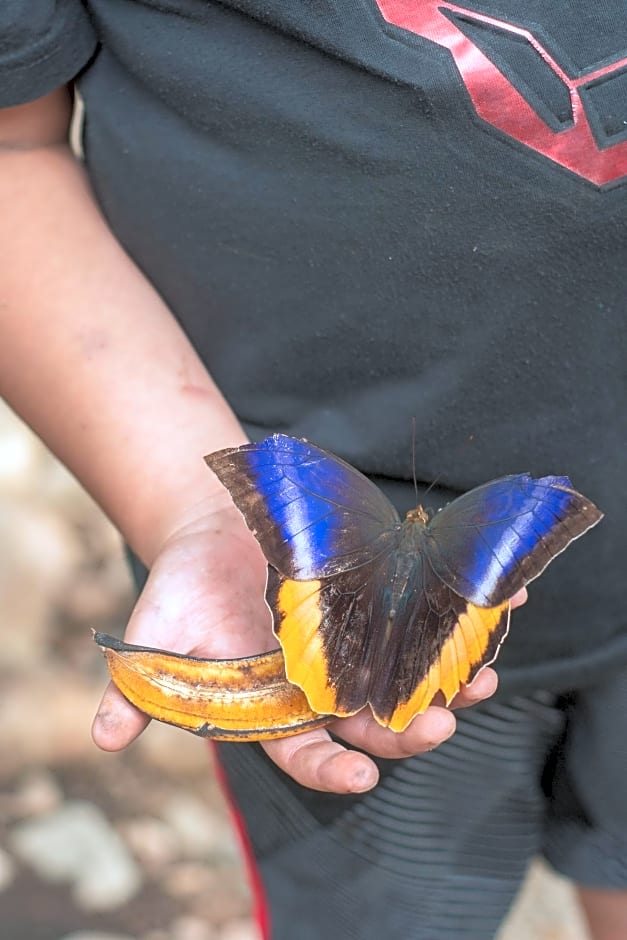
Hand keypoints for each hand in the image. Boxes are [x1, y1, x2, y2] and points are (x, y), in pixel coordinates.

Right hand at [92, 496, 525, 792]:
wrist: (216, 529)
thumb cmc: (184, 587)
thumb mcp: (154, 635)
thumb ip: (137, 688)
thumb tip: (106, 738)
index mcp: (275, 706)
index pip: (305, 750)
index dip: (331, 763)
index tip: (360, 772)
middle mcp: (323, 684)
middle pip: (373, 718)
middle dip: (407, 727)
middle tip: (439, 723)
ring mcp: (357, 644)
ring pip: (409, 673)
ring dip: (449, 679)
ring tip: (483, 676)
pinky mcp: (378, 601)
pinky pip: (424, 612)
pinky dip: (461, 609)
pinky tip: (502, 598)